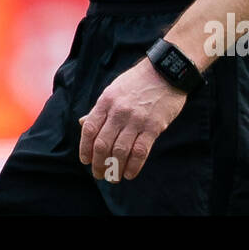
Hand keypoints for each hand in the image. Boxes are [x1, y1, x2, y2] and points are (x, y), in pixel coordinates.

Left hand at [78, 58, 187, 181]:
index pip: (90, 129)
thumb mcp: (113, 89)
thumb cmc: (137, 81)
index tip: (85, 161)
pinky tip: (129, 174)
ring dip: (114, 168)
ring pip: (120, 151)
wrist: (165, 71)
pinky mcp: (153, 127)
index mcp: (106, 101)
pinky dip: (133, 166)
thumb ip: (99, 109)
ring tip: (113, 178)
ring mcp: (136, 120)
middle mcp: (118, 111)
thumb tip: (83, 124)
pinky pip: (140, 152)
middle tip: (99, 174)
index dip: (85, 148)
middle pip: (102, 144)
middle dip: (98, 163)